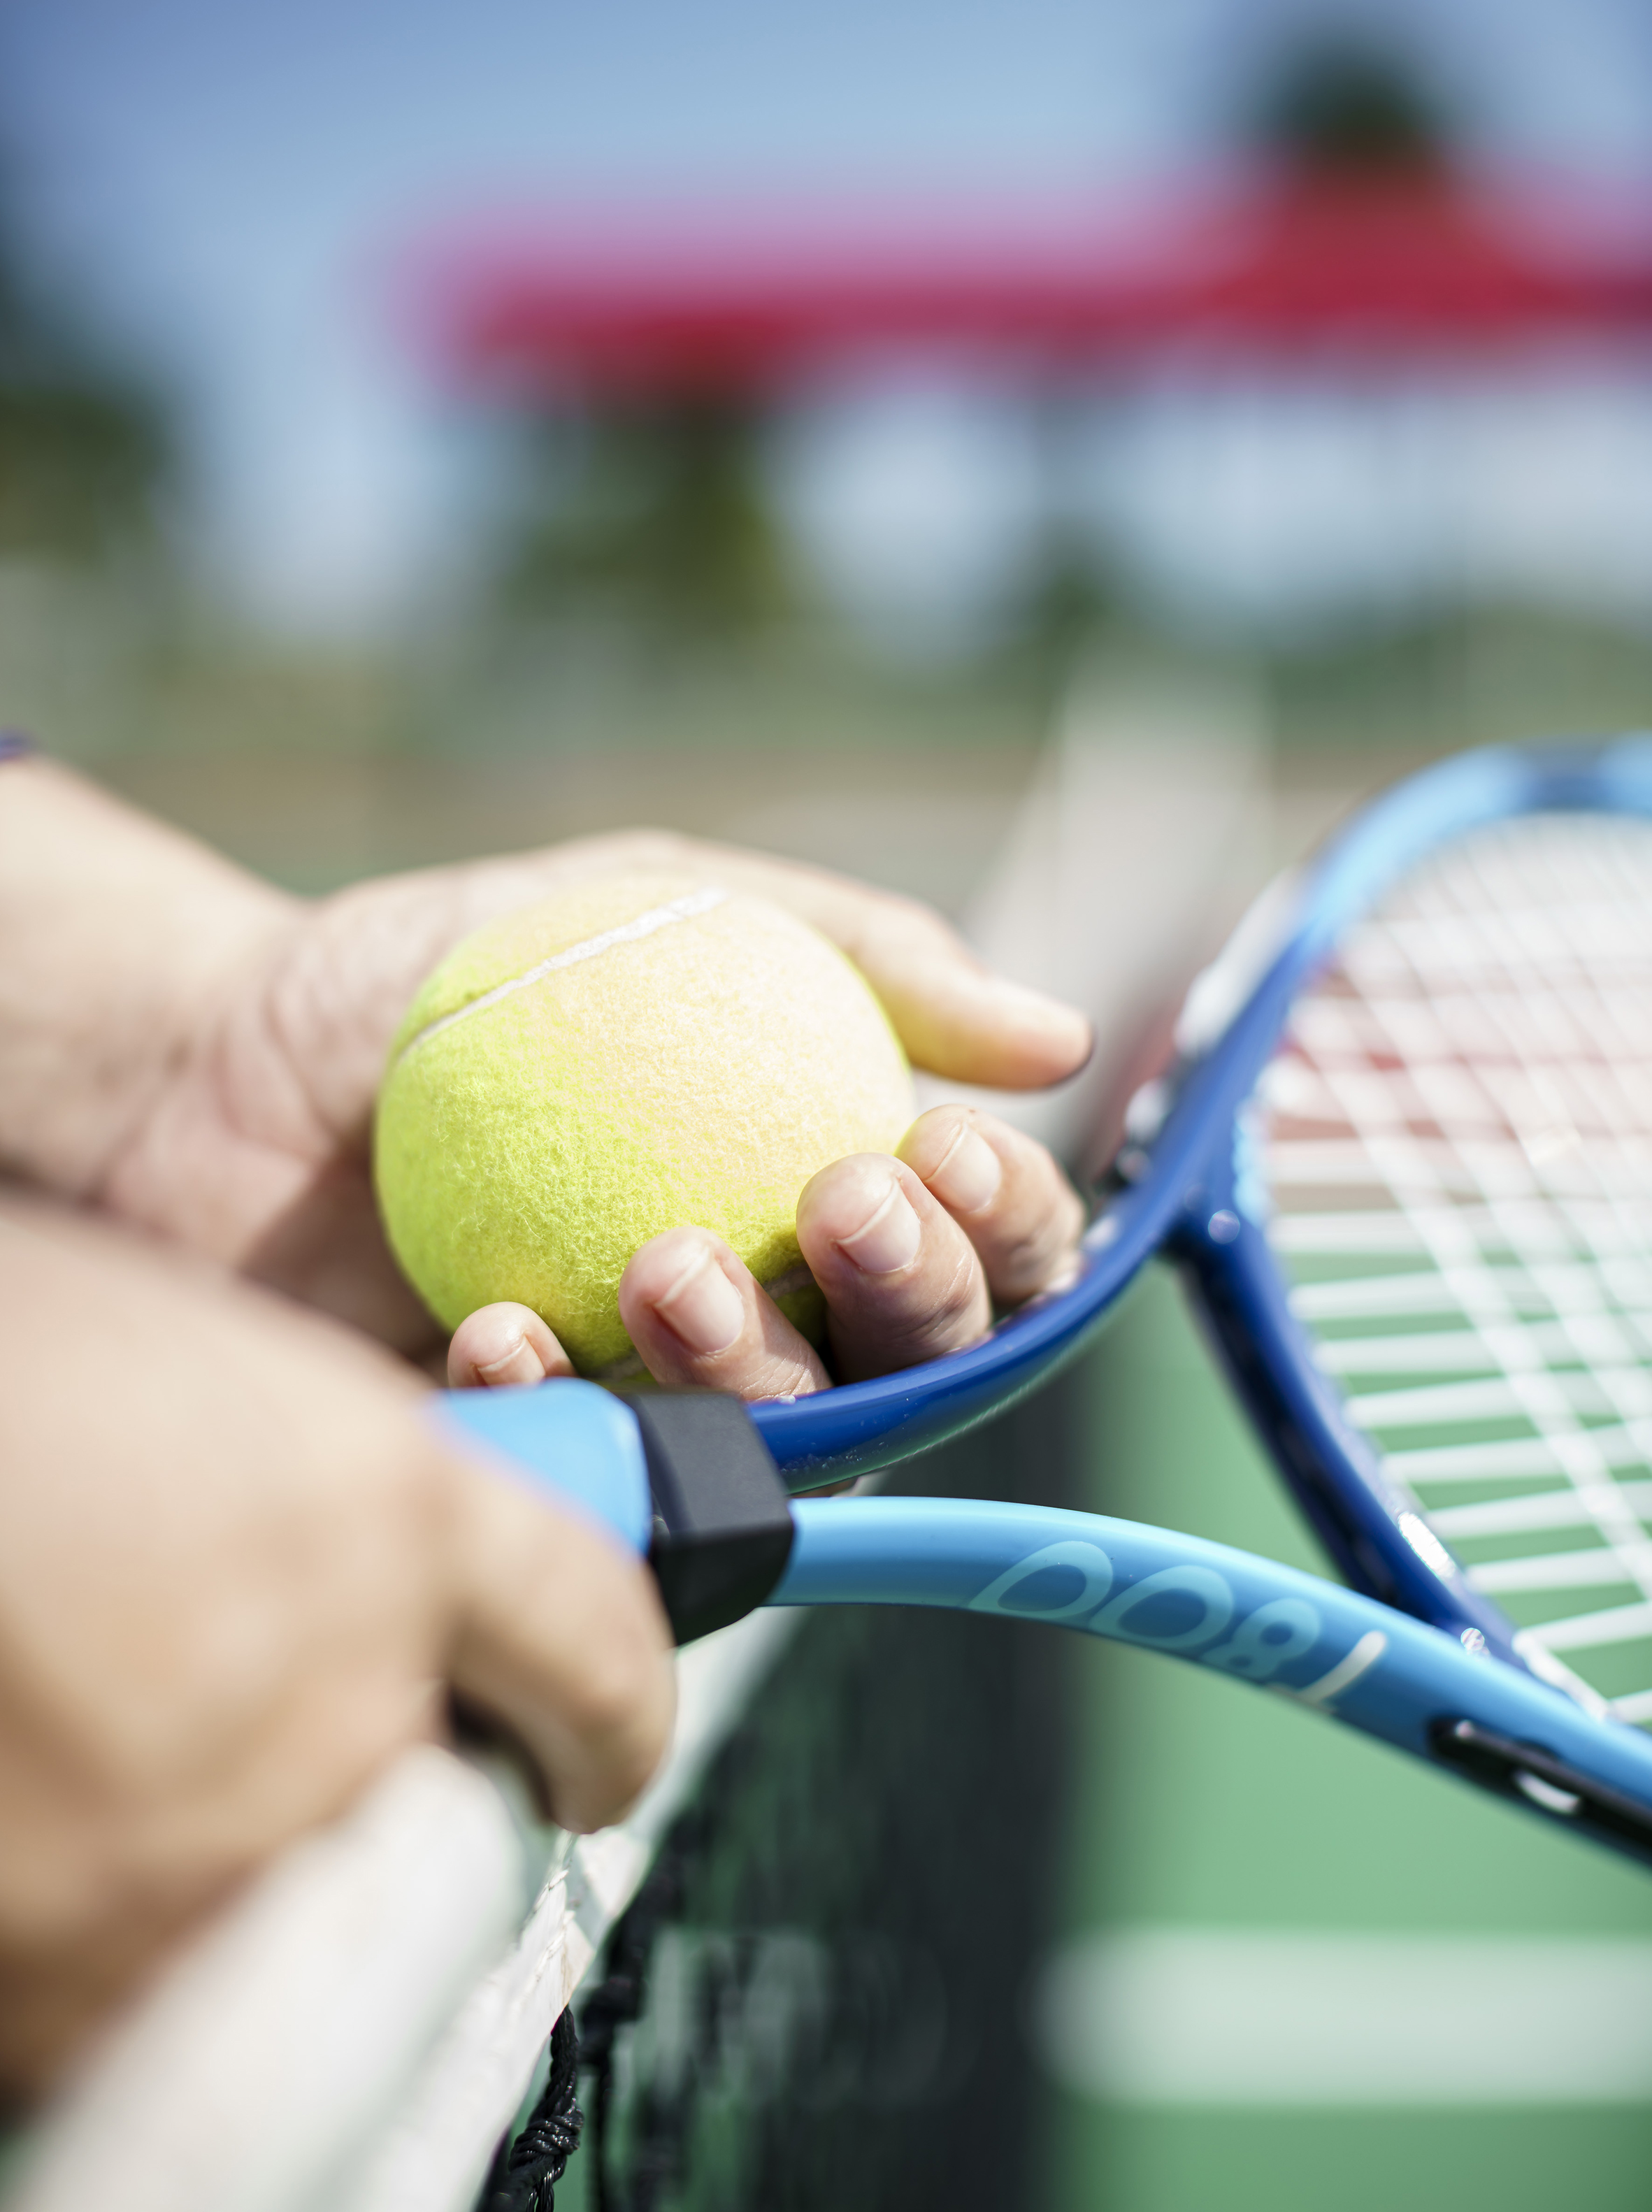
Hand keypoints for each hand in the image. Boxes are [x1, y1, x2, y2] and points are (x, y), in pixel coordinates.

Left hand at [0, 761, 1090, 1371]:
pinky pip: (591, 1483)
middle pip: (916, 1365)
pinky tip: (503, 1329)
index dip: (1001, 1222)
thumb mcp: (662, 899)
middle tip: (836, 1196)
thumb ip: (858, 948)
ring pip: (776, 1443)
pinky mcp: (534, 1469)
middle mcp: (768, 1314)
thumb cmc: (460, 970)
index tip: (939, 1142)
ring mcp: (650, 1401)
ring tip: (668, 1260)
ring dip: (754, 1364)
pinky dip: (561, 1403)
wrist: (220, 1058)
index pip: (980, 1246)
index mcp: (822, 1193)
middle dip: (914, 1296)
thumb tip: (1060, 1035)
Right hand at [0, 1199, 672, 2101]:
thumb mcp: (180, 1365)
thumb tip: (369, 1572)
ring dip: (243, 1839)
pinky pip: (161, 1982)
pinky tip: (42, 1806)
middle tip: (267, 1703)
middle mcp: (327, 1692)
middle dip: (392, 1751)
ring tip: (107, 1733)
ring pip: (308, 1898)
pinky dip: (121, 1921)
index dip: (619, 1697)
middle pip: (453, 1787)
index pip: (596, 1635)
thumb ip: (322, 1484)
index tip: (602, 1737)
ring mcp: (198, 1855)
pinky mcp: (70, 1987)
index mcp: (375, 1508)